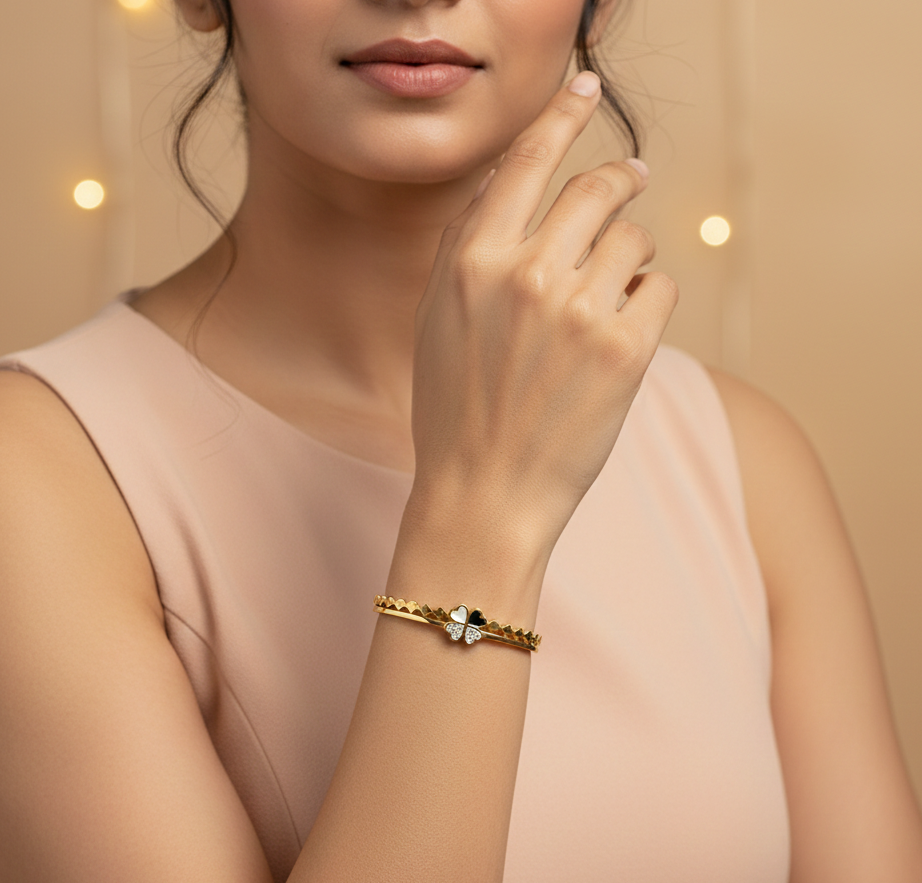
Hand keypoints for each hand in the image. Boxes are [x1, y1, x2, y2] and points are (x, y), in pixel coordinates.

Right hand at [408, 71, 678, 559]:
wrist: (484, 494)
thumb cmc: (457, 410)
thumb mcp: (439, 319)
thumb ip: (470, 246)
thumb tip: (514, 179)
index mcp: (472, 260)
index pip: (528, 160)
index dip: (563, 114)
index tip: (587, 88)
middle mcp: (526, 273)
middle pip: (598, 189)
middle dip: (620, 180)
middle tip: (631, 179)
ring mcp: (579, 310)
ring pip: (635, 239)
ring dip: (630, 257)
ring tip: (607, 298)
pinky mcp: (626, 349)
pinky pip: (660, 287)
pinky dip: (648, 301)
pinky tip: (622, 334)